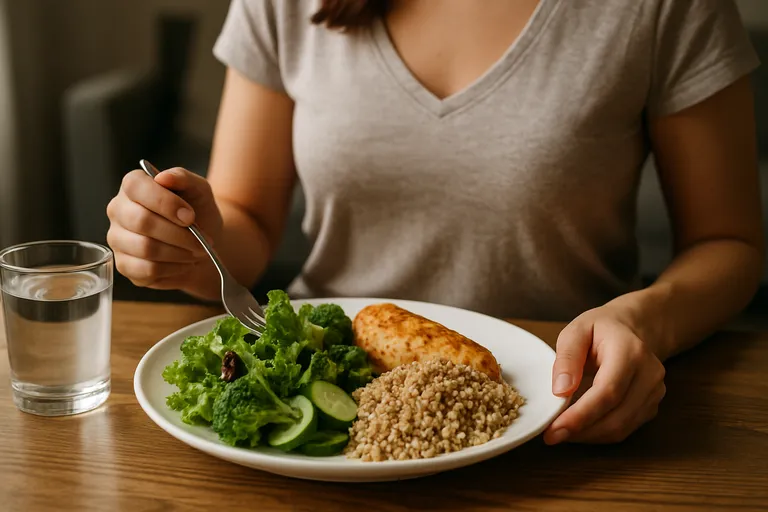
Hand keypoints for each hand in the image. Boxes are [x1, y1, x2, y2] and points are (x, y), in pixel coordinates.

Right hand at [106, 167, 222, 290]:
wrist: (202, 243)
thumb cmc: (197, 212)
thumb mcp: (199, 190)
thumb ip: (183, 177)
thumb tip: (163, 177)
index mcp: (133, 186)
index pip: (136, 187)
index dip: (166, 203)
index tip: (190, 217)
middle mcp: (119, 210)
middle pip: (142, 221)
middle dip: (179, 234)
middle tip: (201, 241)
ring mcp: (117, 239)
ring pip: (146, 248)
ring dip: (180, 252)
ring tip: (196, 251)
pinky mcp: (124, 265)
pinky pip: (147, 270)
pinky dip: (173, 268)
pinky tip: (183, 262)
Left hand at [543, 305, 665, 443]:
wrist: (632, 329)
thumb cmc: (600, 329)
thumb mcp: (576, 331)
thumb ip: (567, 358)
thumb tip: (561, 392)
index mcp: (630, 351)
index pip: (608, 391)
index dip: (581, 415)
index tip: (555, 428)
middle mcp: (649, 374)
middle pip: (617, 415)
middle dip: (581, 430)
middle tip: (551, 435)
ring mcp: (654, 392)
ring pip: (622, 427)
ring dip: (589, 436)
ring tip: (562, 432)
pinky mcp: (651, 406)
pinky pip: (625, 428)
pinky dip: (600, 433)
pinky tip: (580, 428)